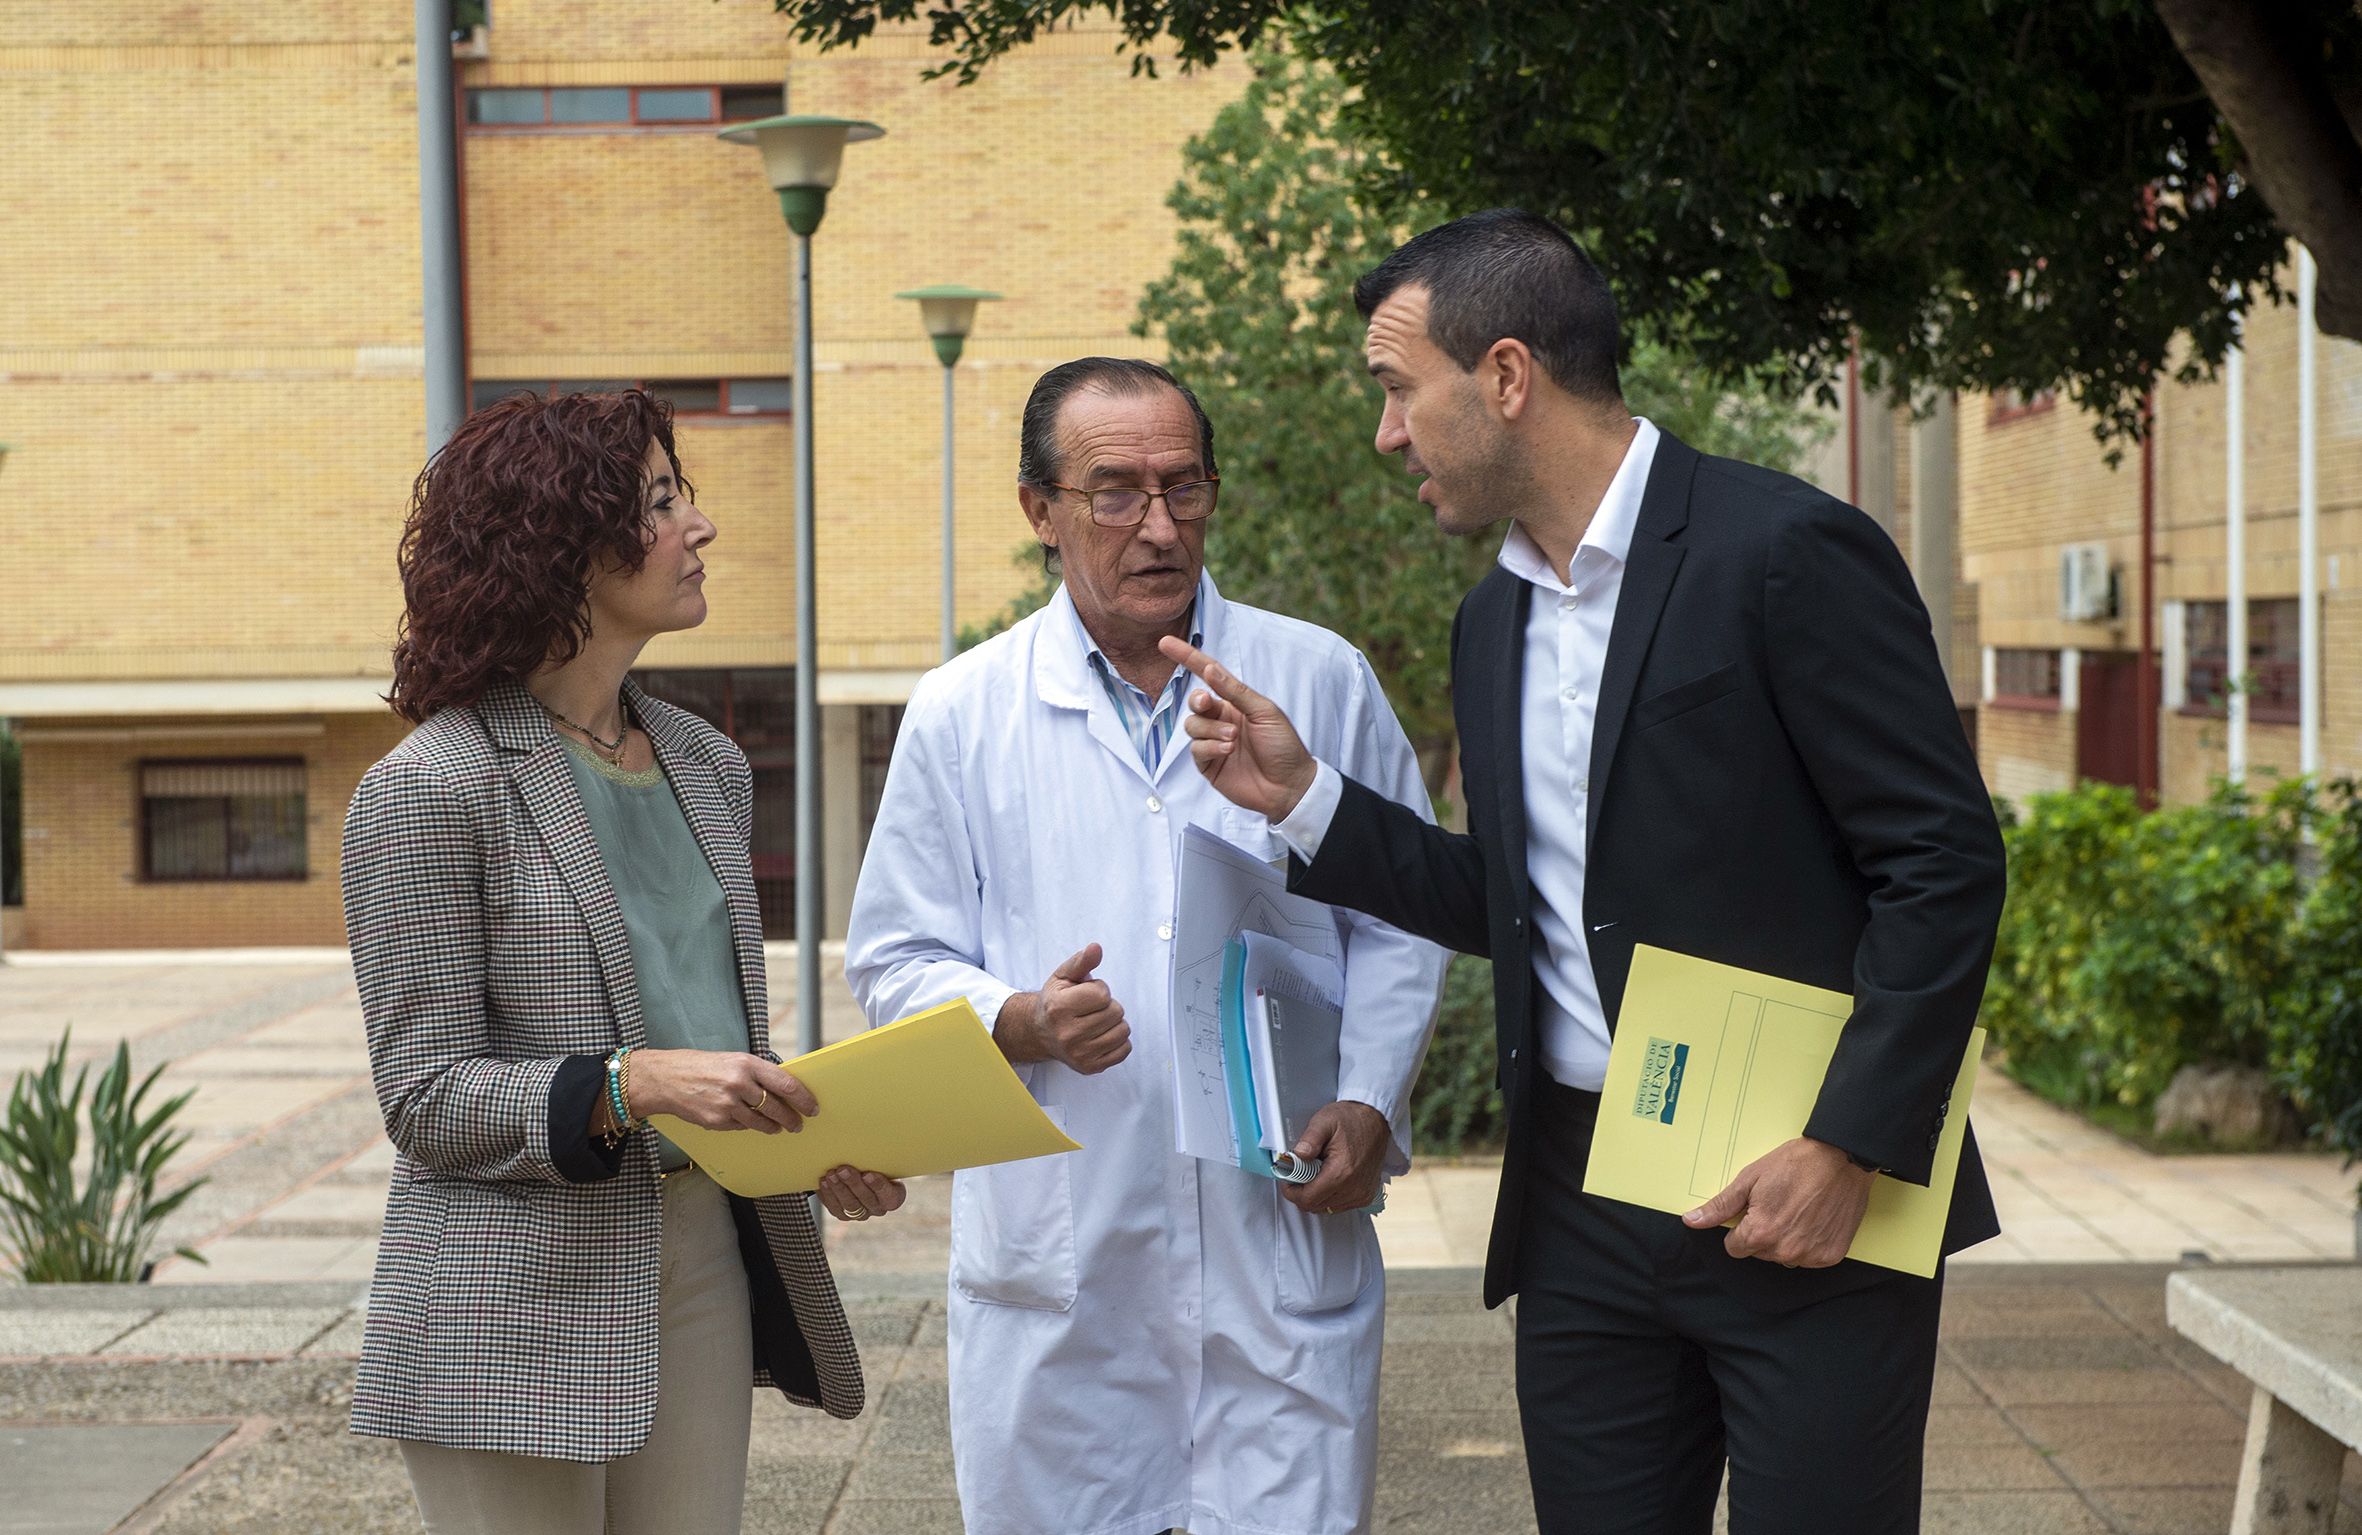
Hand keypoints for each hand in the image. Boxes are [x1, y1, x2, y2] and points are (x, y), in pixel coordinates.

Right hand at [627, 1050, 819, 1134]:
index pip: (785, 1084)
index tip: (812, 1107)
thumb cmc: (701, 1066)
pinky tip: (748, 1122)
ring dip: (773, 1127)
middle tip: (798, 1124)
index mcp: (747, 1064)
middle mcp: (739, 1084)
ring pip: (760, 1122)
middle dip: (791, 1119)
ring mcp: (727, 1104)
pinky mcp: (716, 1121)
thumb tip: (783, 1089)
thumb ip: (757, 1073)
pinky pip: (741, 1127)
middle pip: (776, 1107)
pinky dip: (747, 1126)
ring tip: (778, 1128)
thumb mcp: (732, 1060)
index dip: (803, 1098)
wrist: (666, 1079)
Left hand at [819, 1165, 906, 1221]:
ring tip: (831, 1174)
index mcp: (894, 1195)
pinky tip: (824, 1182)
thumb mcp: (880, 1160)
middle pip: (867, 1200)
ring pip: (849, 1205)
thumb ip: (878, 1157)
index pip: (890, 1196)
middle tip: (843, 1169)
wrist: (858, 1171)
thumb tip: (871, 1138)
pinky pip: (835, 1208)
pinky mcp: (844, 1215)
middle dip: (853, 1184)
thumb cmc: (873, 1163)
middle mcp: (878, 1208)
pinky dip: (829, 1195)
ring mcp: (861, 1214)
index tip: (868, 1174)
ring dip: (839, 1189)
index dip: (879, 1186)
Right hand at [994, 945, 1131, 1074]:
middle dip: (1108, 1006)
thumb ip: (1081, 962)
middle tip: (1091, 1009)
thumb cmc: (1055, 1002)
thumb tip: (1096, 948)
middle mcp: (1067, 1034)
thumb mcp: (1063, 977)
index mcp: (1059, 1008)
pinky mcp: (1090, 1067)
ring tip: (1097, 1021)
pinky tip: (1101, 1035)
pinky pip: (1124, 1050)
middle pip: (1115, 1012)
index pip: (1102, 994)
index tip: (1086, 994)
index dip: (1099, 989)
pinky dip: (1118, 1041)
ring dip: (1114, 1023)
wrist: (1040, 1032)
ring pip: (1123, 1031)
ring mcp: (1079, 1054)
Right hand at [1159, 637, 1317, 820]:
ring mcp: (1213, 742)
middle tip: (1207, 703)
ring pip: (1192, 725)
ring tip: (1232, 739)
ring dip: (1210, 729)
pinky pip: (1196, 749)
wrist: (1289, 786)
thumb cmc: (1283, 746)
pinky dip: (1210, 747)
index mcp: (1237, 703)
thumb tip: (1210, 669)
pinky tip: (1228, 751)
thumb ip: (1235, 692)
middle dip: (1198, 700)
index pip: (1208, 676)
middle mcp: (1222, 719)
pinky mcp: (1208, 764)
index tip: (1165, 644)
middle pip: (1195, 702)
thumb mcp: (1264, 712)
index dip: (1187, 658)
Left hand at [1280, 1101, 1391, 1216]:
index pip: (1308, 1199)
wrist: (1375, 1120)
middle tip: (1300, 1172)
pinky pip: (1339, 1205)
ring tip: (1316, 1172)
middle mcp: (1354, 1189)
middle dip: (1302, 1192)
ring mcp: (1362, 1195)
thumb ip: (1309, 1140)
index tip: (1287, 1180)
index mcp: (1342, 1173)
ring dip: (1316, 1194)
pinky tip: (1329, 1177)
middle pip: (1315, 1206)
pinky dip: (1329, 1195)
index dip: (1291, 1192)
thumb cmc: (1351, 1119)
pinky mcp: (1365, 1196)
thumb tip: (1296, 1156)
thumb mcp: (1324, 1122)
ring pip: (1326, 1207)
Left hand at [1684, 1136, 1873, 1267]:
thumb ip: (1720, 1206)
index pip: (1735, 1248)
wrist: (1841, 1158)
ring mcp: (1810, 1255)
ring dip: (1786, 1239)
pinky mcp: (1830, 1256)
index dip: (1741, 1229)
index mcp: (1761, 1233)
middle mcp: (1785, 1251)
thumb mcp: (1750, 1179)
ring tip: (1798, 1210)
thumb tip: (1692, 1221)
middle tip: (1778, 1205)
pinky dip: (1809, 1242)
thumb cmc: (1795, 1164)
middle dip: (1763, 1232)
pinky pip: (1809, 1257)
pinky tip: (1814, 1218)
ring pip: (1784, 1256)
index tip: (1753, 1212)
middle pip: (1760, 1252)